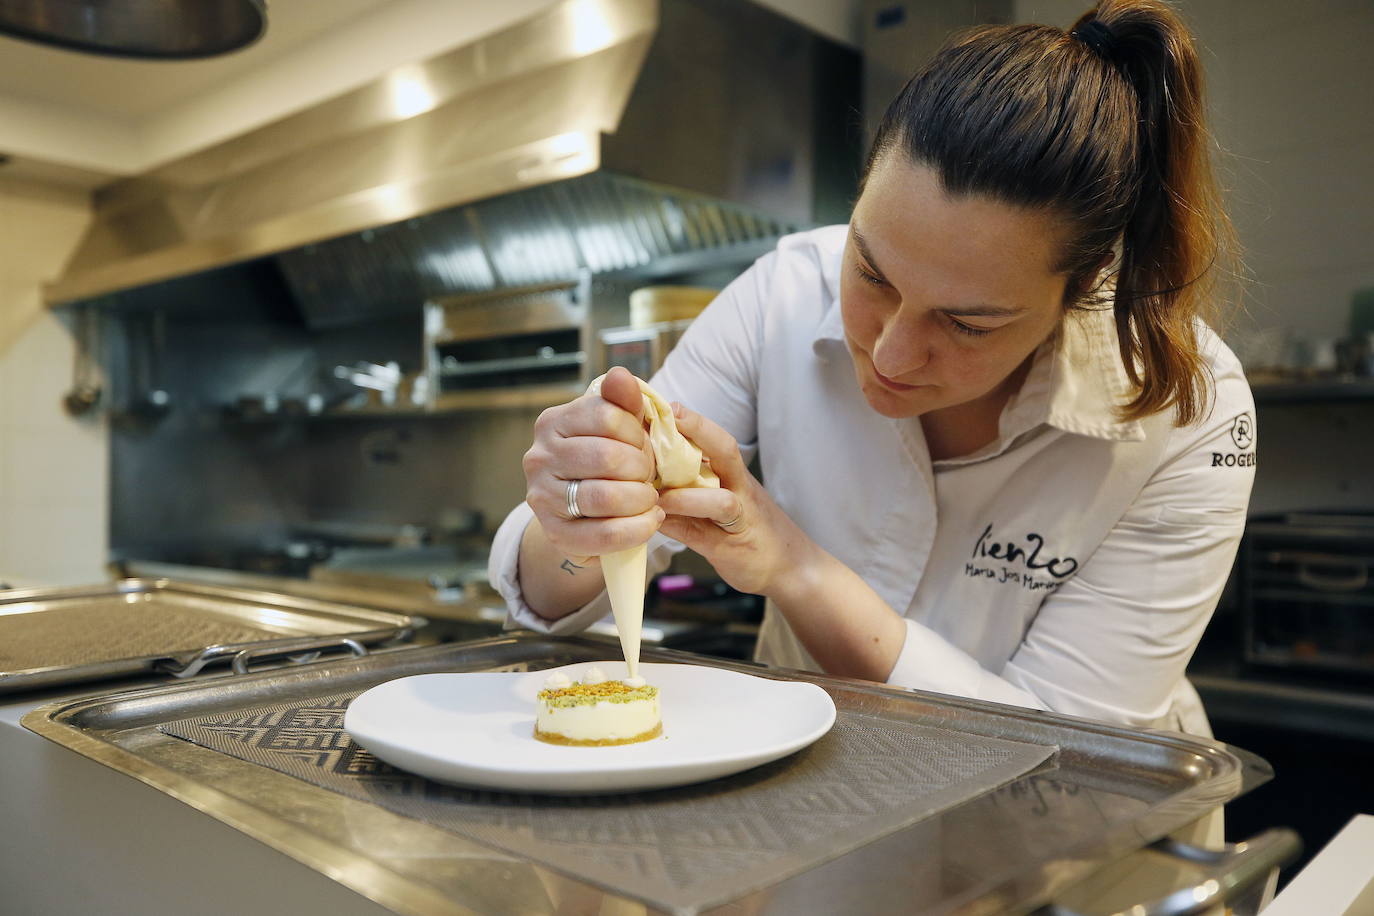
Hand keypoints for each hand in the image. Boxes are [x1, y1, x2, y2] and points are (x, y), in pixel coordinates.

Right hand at [521, 366, 663, 562]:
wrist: (580, 512)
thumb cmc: (604, 461)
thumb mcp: (616, 426)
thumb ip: (623, 401)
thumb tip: (621, 375)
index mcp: (553, 422)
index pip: (607, 416)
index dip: (637, 433)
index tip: (643, 445)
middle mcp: (540, 457)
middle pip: (608, 457)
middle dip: (642, 468)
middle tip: (649, 475)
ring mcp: (543, 497)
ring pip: (606, 496)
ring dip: (641, 499)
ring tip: (650, 499)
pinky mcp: (555, 534)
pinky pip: (605, 534)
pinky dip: (637, 528)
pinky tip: (649, 520)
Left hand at [656, 403, 817, 596]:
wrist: (795, 569)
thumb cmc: (752, 532)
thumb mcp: (723, 502)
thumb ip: (694, 486)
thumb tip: (650, 468)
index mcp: (737, 475)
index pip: (717, 439)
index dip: (693, 421)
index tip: (664, 404)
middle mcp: (741, 489)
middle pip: (726, 451)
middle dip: (698, 430)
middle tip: (669, 416)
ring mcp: (741, 519)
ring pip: (720, 499)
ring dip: (685, 495)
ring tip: (653, 492)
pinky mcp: (732, 548)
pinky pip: (705, 535)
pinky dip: (680, 527)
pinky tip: (655, 523)